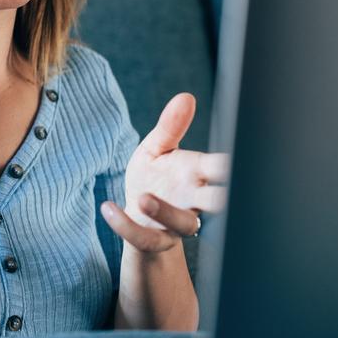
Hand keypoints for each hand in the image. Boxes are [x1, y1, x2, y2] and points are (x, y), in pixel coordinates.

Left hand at [100, 92, 228, 253]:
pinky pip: (144, 238)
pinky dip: (125, 225)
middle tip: (220, 193)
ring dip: (166, 212)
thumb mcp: (158, 148)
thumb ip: (170, 126)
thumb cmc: (155, 175)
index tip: (230, 162)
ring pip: (184, 224)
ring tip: (144, 198)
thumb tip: (185, 97)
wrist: (139, 214)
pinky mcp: (156, 240)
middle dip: (220, 199)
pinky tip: (107, 208)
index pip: (220, 169)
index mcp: (197, 173)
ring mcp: (177, 224)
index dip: (227, 167)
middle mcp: (194, 201)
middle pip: (216, 203)